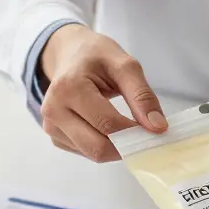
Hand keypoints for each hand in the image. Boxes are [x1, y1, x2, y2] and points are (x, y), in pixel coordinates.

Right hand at [39, 24, 166, 161]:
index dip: (136, 132)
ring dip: (115, 147)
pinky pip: (85, 152)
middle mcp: (53, 110)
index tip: (155, 129)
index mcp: (69, 88)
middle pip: (98, 147)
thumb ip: (142, 95)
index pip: (108, 125)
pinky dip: (102, 145)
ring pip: (92, 154)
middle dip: (126, 146)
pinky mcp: (54, 137)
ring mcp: (51, 126)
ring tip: (126, 127)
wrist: (70, 54)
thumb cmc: (96, 57)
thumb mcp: (125, 65)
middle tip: (144, 135)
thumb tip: (158, 127)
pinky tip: (106, 127)